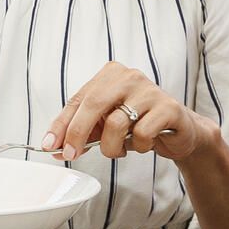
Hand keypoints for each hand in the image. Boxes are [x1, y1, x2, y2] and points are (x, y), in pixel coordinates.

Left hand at [43, 63, 207, 164]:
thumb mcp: (107, 125)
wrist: (179, 131)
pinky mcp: (168, 108)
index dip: (61, 124)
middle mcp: (129, 76)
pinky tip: (144, 143)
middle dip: (77, 133)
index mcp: (110, 74)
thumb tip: (55, 146)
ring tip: (120, 149)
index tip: (49, 145)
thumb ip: (83, 131)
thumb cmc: (139, 124)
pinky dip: (138, 146)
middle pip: (93, 103)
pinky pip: (141, 134)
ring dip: (112, 146)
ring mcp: (149, 90)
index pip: (79, 99)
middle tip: (71, 154)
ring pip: (116, 123)